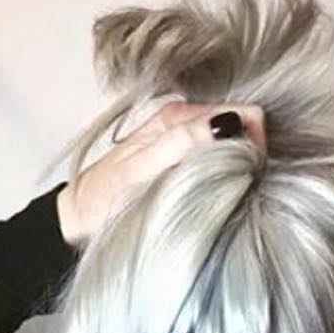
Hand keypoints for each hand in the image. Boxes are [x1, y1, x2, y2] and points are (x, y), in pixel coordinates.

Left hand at [56, 102, 265, 246]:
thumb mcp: (143, 171)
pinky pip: (223, 161)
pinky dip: (230, 176)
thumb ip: (182, 144)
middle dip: (251, 154)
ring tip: (230, 193)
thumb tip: (227, 124)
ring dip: (241, 167)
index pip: (244, 114)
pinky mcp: (188, 162)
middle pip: (244, 127)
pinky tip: (220, 194)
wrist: (78, 218)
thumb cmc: (105, 198)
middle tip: (240, 187)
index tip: (250, 172)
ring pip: (236, 146)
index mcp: (179, 115)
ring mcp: (188, 141)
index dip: (255, 140)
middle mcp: (187, 122)